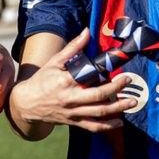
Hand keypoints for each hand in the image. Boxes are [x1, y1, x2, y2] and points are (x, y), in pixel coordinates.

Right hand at [11, 29, 136, 131]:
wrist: (26, 103)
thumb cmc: (41, 80)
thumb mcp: (54, 61)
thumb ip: (73, 47)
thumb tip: (87, 31)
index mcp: (65, 81)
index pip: (89, 77)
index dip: (105, 73)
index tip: (119, 69)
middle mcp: (70, 99)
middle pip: (98, 96)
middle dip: (116, 89)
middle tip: (129, 81)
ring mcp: (73, 112)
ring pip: (99, 113)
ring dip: (117, 108)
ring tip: (132, 102)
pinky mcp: (74, 122)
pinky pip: (93, 127)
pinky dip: (107, 126)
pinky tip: (119, 122)